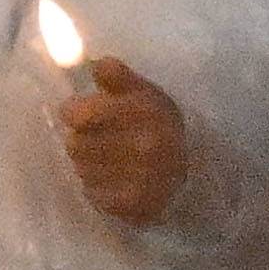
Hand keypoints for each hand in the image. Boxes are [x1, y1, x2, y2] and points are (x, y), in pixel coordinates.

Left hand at [51, 52, 195, 228]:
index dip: (74, 112)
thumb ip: (118, 76)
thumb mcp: (146, 93)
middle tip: (98, 140)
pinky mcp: (134, 205)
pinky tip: (114, 181)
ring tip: (108, 161)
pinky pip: (92, 194)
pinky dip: (97, 188)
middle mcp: (144, 145)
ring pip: (81, 169)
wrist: (194, 174)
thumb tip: (94, 63)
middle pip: (74, 144)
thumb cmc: (160, 126)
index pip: (78, 115)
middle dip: (81, 139)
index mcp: (146, 111)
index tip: (81, 115)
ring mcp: (140, 179)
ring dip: (88, 165)